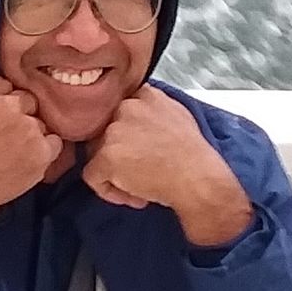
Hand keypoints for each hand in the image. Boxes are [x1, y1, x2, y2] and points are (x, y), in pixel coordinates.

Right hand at [0, 77, 63, 247]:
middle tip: (6, 136)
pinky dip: (45, 151)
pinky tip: (27, 162)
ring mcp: (26, 127)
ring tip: (12, 155)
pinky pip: (54, 142)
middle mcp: (5, 104)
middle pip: (25, 100)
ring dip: (30, 134)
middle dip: (18, 115)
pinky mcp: (41, 150)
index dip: (0, 103)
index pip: (3, 85)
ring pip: (39, 122)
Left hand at [83, 86, 253, 245]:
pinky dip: (108, 191)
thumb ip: (153, 111)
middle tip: (141, 171)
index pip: (119, 111)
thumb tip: (141, 120)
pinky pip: (92, 177)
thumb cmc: (193, 155)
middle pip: (104, 132)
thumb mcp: (177, 115)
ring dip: (115, 174)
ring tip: (141, 185)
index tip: (138, 149)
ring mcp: (113, 132)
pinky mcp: (106, 157)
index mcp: (144, 95)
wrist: (199, 179)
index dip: (126, 135)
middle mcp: (126, 107)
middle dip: (119, 155)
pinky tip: (134, 196)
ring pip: (96, 155)